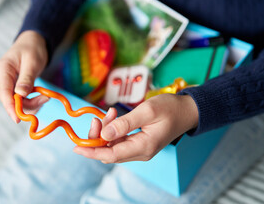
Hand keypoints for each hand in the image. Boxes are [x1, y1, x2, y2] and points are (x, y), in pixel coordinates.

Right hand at [0, 30, 48, 122]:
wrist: (32, 44)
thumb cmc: (32, 49)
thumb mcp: (32, 62)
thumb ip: (26, 78)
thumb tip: (20, 95)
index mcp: (2, 70)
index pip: (4, 93)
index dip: (10, 108)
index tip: (18, 119)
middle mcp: (0, 79)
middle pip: (10, 101)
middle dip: (29, 104)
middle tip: (46, 98)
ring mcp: (6, 85)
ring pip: (17, 103)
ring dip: (33, 104)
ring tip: (45, 95)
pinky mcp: (12, 89)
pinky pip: (21, 101)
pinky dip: (32, 101)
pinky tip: (41, 96)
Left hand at [73, 94, 198, 162]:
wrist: (187, 111)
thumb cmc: (170, 109)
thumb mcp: (147, 111)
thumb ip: (125, 123)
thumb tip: (105, 133)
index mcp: (143, 147)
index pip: (111, 155)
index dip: (92, 151)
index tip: (76, 147)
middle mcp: (141, 152)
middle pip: (110, 152)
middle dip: (98, 136)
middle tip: (97, 118)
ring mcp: (140, 148)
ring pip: (114, 146)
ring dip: (106, 131)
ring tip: (110, 113)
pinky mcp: (140, 143)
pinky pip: (120, 140)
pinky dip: (114, 130)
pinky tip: (115, 116)